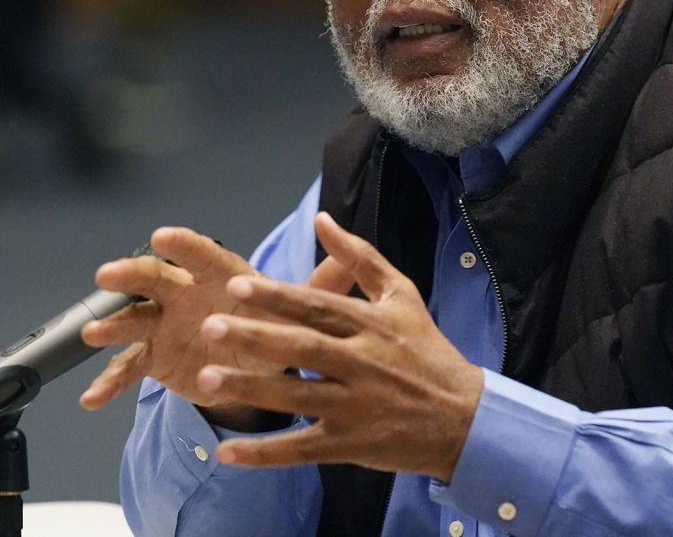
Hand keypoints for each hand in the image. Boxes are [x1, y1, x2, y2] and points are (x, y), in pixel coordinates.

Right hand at [79, 226, 356, 424]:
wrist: (252, 365)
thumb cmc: (272, 324)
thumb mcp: (299, 310)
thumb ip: (321, 287)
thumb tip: (352, 261)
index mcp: (220, 277)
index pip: (200, 254)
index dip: (183, 244)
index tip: (162, 236)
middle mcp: (186, 294)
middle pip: (154, 278)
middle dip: (130, 274)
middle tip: (108, 275)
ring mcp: (166, 325)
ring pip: (133, 318)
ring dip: (111, 324)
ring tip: (92, 334)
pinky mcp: (155, 358)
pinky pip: (127, 368)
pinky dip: (108, 382)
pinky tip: (92, 400)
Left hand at [195, 212, 483, 481]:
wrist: (465, 418)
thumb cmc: (428, 351)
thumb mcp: (402, 296)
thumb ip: (360, 257)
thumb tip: (322, 219)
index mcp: (370, 324)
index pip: (318, 307)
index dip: (278, 297)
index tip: (237, 286)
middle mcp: (362, 363)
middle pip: (303, 348)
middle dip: (256, 336)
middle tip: (210, 326)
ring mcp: (355, 406)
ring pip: (297, 397)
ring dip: (251, 389)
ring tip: (207, 379)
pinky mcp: (351, 443)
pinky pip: (302, 449)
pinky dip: (265, 453)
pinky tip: (228, 452)